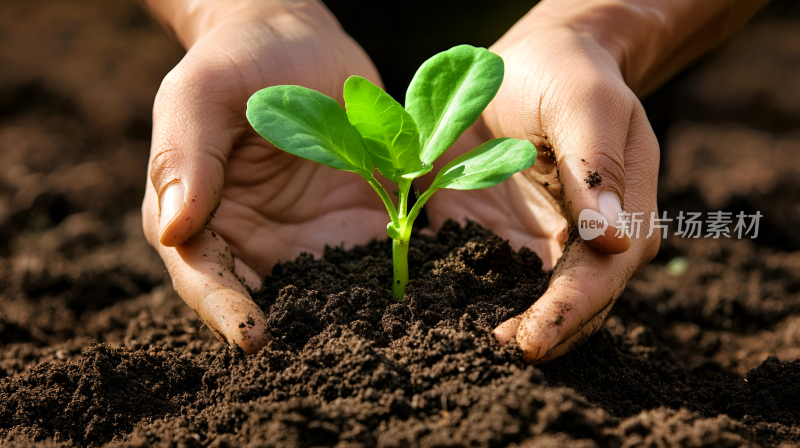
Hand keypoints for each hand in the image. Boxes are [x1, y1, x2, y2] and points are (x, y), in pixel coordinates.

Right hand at [141, 1, 387, 352]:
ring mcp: (305, 239)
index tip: (252, 336)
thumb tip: (172, 227)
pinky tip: (420, 295)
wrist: (296, 42)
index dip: (223, 309)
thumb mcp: (202, 92)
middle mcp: (251, 243)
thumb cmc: (238, 61)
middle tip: (328, 357)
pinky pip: (370, 263)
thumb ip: (185, 153)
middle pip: (265, 302)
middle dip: (294, 332)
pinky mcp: (351, 226)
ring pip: (323, 295)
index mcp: (198, 218)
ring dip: (349, 320)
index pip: (204, 277)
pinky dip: (392, 282)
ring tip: (382, 339)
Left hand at [420, 9, 659, 362]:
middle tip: (487, 359)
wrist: (536, 62)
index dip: (569, 312)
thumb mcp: (583, 104)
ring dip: (502, 330)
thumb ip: (595, 166)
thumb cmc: (567, 74)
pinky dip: (467, 301)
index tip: (531, 341)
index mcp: (624, 214)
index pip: (602, 277)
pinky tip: (438, 316)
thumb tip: (615, 240)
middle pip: (572, 306)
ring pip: (531, 304)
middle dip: (536, 335)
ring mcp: (544, 245)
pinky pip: (488, 280)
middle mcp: (589, 241)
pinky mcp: (503, 240)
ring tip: (459, 350)